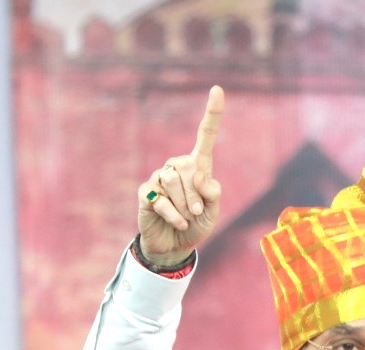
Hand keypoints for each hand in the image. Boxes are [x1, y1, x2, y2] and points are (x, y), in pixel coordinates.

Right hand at [136, 85, 224, 265]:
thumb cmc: (196, 225)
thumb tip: (202, 177)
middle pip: (189, 168)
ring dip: (184, 207)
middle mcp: (177, 166)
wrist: (175, 245)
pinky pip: (161, 199)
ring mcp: (160, 177)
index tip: (218, 89)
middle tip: (196, 212)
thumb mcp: (212, 212)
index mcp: (198, 166)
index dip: (212, 114)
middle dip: (196, 195)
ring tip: (185, 218)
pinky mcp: (146, 191)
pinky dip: (174, 216)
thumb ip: (213, 194)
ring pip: (174, 182)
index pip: (205, 136)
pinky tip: (177, 223)